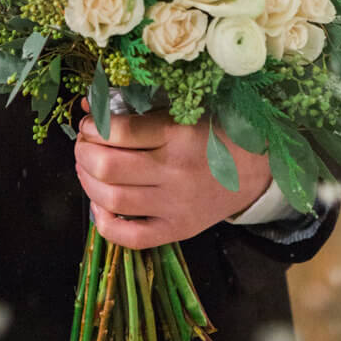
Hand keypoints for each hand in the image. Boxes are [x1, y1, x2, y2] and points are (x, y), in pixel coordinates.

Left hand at [73, 101, 272, 248]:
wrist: (256, 169)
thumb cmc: (216, 133)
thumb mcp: (183, 112)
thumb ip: (140, 109)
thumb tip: (89, 103)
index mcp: (179, 136)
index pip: (120, 131)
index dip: (93, 126)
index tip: (89, 122)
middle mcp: (175, 173)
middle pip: (109, 167)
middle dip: (84, 152)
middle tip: (84, 144)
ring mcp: (176, 206)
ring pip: (113, 199)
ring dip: (87, 181)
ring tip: (87, 168)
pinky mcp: (178, 230)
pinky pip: (131, 236)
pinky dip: (104, 223)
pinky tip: (99, 205)